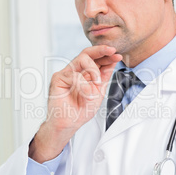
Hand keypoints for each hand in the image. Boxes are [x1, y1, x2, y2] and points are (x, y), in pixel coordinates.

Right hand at [29, 45, 121, 162]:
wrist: (69, 124)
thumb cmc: (80, 110)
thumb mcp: (99, 92)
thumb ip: (104, 76)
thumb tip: (113, 61)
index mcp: (85, 73)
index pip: (95, 59)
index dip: (107, 55)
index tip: (118, 55)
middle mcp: (75, 70)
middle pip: (87, 53)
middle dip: (101, 50)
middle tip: (111, 51)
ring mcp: (66, 73)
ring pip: (81, 59)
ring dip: (93, 70)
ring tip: (98, 83)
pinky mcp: (58, 78)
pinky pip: (73, 75)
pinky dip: (83, 84)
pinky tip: (87, 93)